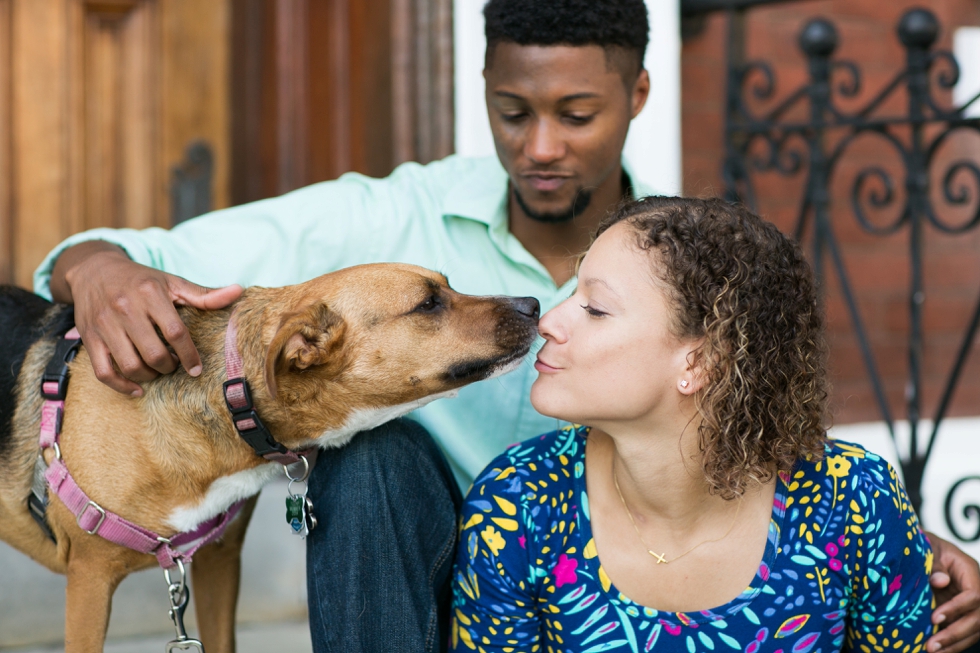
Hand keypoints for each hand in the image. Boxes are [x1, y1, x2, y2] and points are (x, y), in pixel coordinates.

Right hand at [54, 242, 241, 395]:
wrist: (94, 270)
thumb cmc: (141, 280)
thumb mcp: (172, 282)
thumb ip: (204, 294)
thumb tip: (238, 291)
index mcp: (150, 294)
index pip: (175, 332)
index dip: (189, 355)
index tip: (197, 368)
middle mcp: (125, 309)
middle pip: (153, 353)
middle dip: (169, 367)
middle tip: (175, 365)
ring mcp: (105, 325)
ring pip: (130, 366)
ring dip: (149, 376)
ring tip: (158, 371)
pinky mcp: (89, 338)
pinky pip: (103, 372)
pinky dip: (121, 386)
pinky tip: (138, 388)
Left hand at [927, 531, 979, 652]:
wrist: (919, 548)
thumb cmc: (922, 546)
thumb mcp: (926, 549)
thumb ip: (933, 565)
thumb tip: (940, 581)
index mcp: (968, 569)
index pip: (973, 595)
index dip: (956, 609)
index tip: (933, 618)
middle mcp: (975, 587)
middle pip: (977, 617)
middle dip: (955, 633)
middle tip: (932, 645)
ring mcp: (972, 603)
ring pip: (974, 629)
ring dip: (954, 643)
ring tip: (933, 651)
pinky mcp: (963, 613)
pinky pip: (966, 632)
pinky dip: (953, 643)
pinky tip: (939, 651)